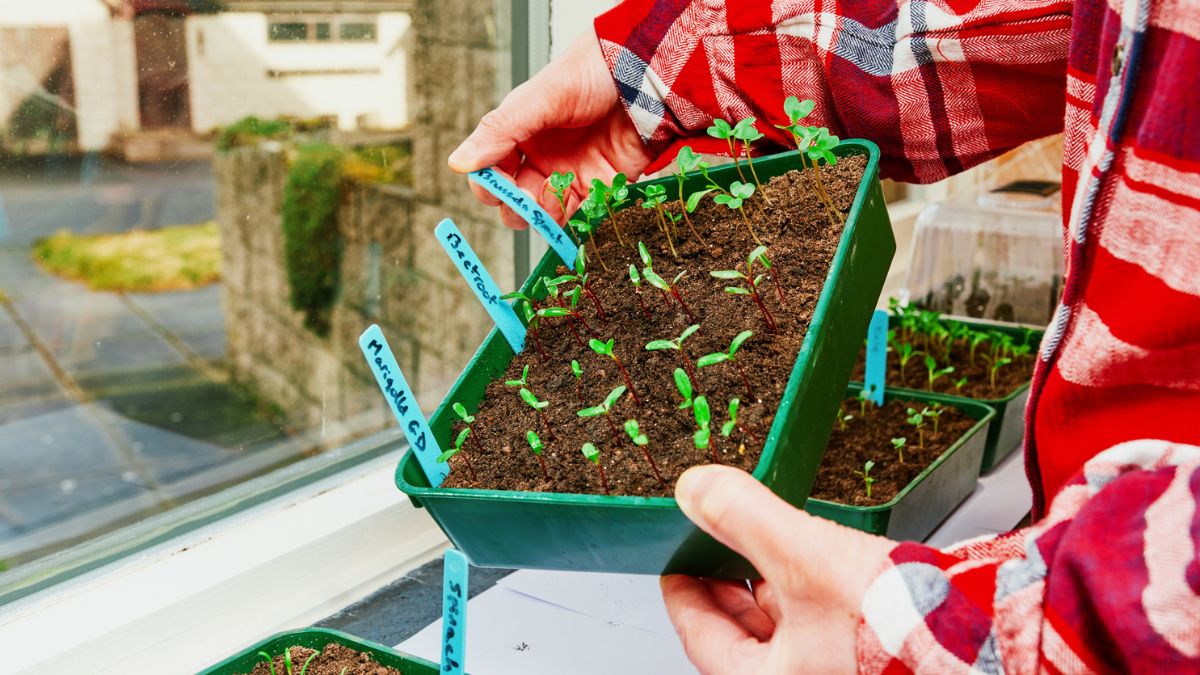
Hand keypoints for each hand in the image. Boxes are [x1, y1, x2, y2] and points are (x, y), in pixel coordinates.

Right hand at [447, 31, 652, 227]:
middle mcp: (543, 157)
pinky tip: (575, 208)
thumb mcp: (541, 97)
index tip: (495, 189)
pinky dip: (574, 219)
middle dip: (516, 207)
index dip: (488, 184)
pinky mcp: (602, 186)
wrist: (646, 74)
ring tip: (554, 198)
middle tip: (526, 201)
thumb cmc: (592, 73)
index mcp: (521, 133)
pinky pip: (581, 214)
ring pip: (545, 212)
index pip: (491, 170)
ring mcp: (572, 173)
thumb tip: (458, 163)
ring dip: (544, 215)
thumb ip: (501, 130)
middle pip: (515, 198)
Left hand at [663, 465, 895, 673]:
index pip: (702, 639)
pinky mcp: (871, 658)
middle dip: (729, 585)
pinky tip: (819, 559)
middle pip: (744, 636)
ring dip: (773, 586)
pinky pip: (823, 622)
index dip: (684, 596)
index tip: (675, 567)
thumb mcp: (803, 555)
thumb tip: (695, 492)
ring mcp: (836, 670)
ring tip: (764, 543)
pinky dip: (811, 590)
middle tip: (712, 547)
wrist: (983, 635)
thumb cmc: (898, 625)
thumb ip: (744, 518)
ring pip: (786, 628)